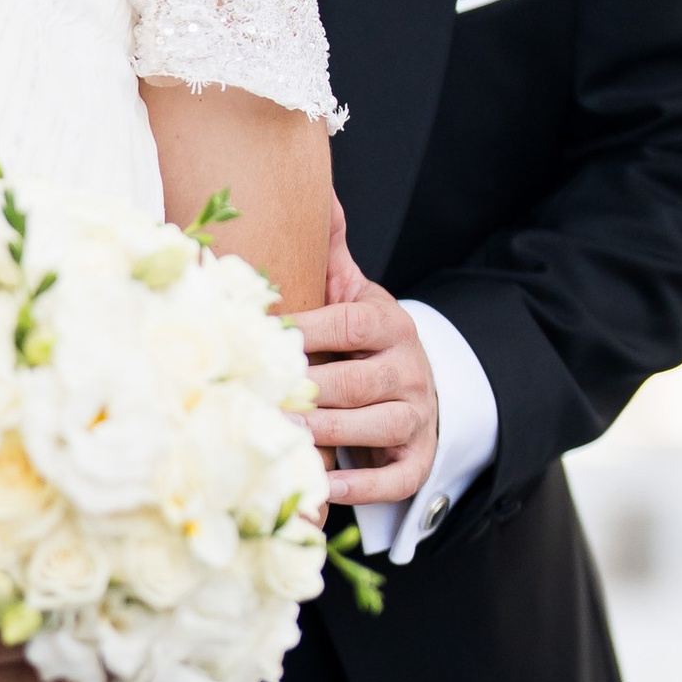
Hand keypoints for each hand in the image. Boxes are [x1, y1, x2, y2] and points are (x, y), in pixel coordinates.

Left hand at [294, 201, 439, 505]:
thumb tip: (318, 193)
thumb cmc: (366, 344)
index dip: (312, 329)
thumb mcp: (356, 297)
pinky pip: (392, 480)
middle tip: (260, 395)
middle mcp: (410, 371)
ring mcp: (417, 419)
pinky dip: (358, 488)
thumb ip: (331, 256)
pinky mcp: (417, 463)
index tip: (268, 335)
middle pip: (358, 381)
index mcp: (390, 325)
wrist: (421, 391)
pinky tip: (321, 488)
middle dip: (310, 390)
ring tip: (282, 435)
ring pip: (374, 428)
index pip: (351, 323)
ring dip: (326, 434)